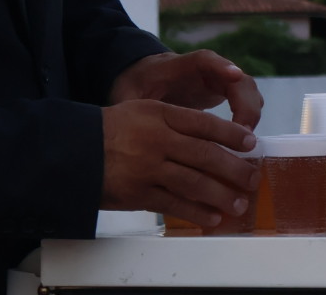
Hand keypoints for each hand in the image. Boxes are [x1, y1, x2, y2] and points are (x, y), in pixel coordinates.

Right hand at [100, 100, 258, 229]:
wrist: (73, 150)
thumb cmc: (111, 128)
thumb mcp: (142, 109)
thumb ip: (175, 120)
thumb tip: (212, 138)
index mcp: (160, 115)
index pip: (204, 124)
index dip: (231, 134)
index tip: (250, 143)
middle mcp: (158, 140)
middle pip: (205, 155)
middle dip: (234, 169)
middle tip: (252, 178)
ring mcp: (149, 169)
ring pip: (194, 183)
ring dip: (221, 195)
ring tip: (239, 203)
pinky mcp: (139, 194)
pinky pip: (174, 205)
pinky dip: (196, 213)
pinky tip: (213, 218)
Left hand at [110, 50, 262, 129]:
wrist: (144, 76)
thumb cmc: (137, 85)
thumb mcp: (128, 96)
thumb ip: (131, 109)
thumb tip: (130, 131)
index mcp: (179, 66)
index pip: (204, 60)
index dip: (221, 66)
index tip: (234, 75)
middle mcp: (207, 70)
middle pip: (237, 78)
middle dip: (245, 104)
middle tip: (244, 135)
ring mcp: (219, 80)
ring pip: (247, 90)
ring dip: (251, 114)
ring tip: (244, 144)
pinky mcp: (224, 92)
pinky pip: (246, 102)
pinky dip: (249, 120)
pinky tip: (241, 144)